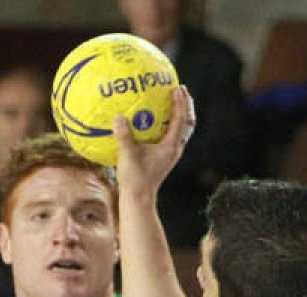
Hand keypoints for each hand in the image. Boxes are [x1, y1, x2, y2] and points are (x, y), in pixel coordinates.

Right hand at [114, 85, 196, 199]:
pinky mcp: (164, 156)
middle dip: (186, 105)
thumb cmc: (134, 179)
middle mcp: (174, 148)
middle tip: (182, 89)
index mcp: (171, 146)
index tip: (178, 88)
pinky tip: (154, 118)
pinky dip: (168, 123)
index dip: (180, 103)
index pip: (181, 120)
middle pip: (187, 123)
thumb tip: (118, 117)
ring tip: (174, 100)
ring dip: (180, 114)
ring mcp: (170, 153)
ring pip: (182, 129)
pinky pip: (170, 135)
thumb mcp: (127, 156)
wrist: (139, 198)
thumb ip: (124, 136)